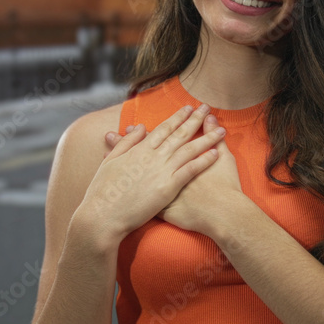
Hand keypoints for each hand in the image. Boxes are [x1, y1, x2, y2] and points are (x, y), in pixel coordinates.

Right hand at [81, 105, 225, 240]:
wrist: (103, 215)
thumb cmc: (103, 191)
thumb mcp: (111, 160)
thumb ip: (127, 142)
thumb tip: (141, 127)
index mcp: (140, 149)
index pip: (163, 128)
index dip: (178, 117)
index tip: (189, 108)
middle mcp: (153, 156)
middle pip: (180, 134)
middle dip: (195, 120)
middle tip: (208, 107)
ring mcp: (161, 171)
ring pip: (189, 150)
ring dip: (206, 138)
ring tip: (221, 130)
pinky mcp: (168, 187)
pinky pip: (190, 171)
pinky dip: (203, 161)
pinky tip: (215, 154)